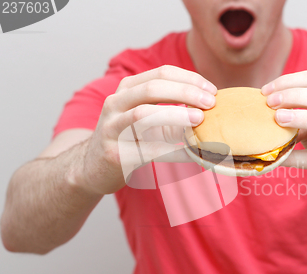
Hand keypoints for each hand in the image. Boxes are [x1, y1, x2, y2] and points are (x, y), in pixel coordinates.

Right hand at [78, 65, 216, 194]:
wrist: (93, 167)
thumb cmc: (129, 138)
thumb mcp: (146, 117)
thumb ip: (171, 109)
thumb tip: (208, 109)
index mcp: (128, 89)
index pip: (162, 73)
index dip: (190, 79)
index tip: (213, 90)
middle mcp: (116, 103)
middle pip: (152, 89)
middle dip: (185, 93)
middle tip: (210, 103)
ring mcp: (112, 128)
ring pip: (143, 115)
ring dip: (175, 115)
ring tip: (199, 120)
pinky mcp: (115, 154)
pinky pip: (147, 150)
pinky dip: (173, 151)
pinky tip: (192, 153)